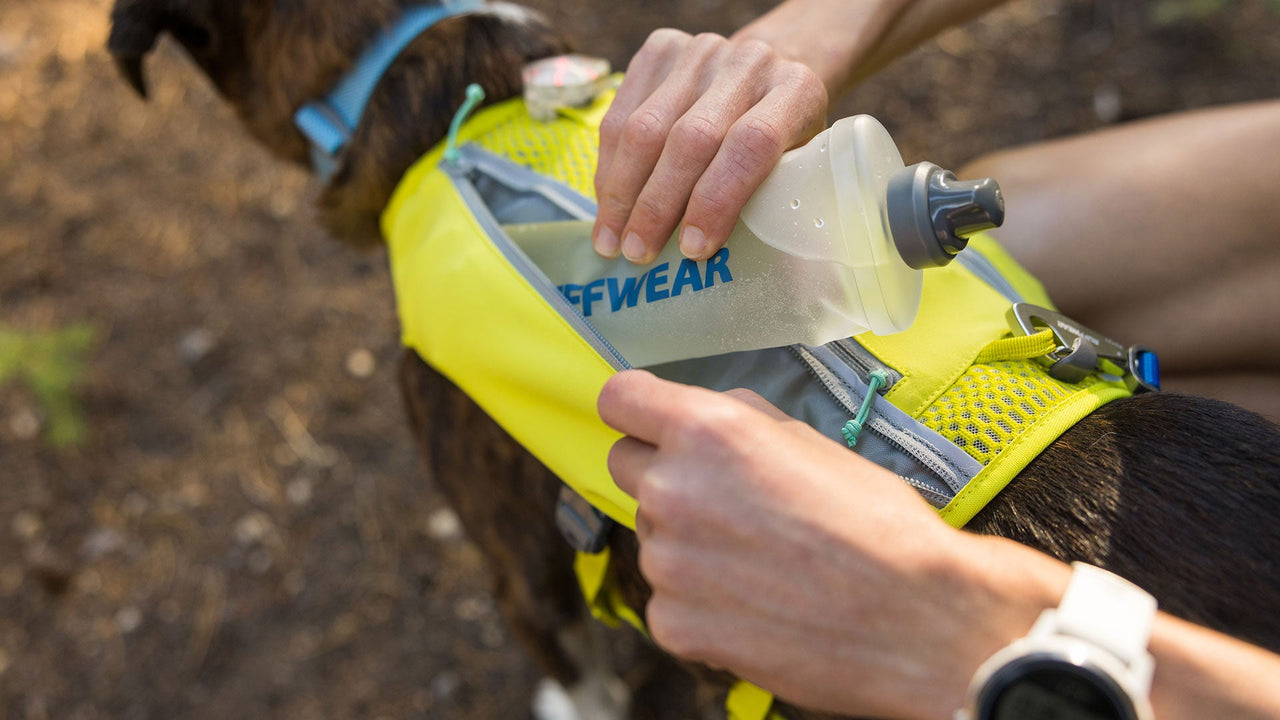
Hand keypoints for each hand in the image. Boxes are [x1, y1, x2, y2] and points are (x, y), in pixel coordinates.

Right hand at [592, 29, 826, 263]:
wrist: (772, 72)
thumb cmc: (787, 139)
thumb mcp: (798, 165)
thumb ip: (769, 198)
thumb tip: (717, 264)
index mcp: (797, 91)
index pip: (750, 144)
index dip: (717, 199)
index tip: (692, 249)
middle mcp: (749, 62)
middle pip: (690, 137)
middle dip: (656, 205)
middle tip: (637, 254)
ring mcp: (702, 50)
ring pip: (645, 126)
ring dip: (621, 191)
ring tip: (611, 239)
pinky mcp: (662, 48)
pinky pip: (620, 111)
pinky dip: (608, 165)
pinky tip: (606, 202)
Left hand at [597, 370, 1066, 718]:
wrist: (916, 618)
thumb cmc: (876, 522)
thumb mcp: (810, 440)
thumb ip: (738, 423)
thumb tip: (698, 420)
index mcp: (705, 432)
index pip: (619, 399)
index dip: (637, 409)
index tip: (649, 421)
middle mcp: (671, 490)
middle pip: (626, 466)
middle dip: (663, 474)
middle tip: (723, 499)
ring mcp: (666, 561)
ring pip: (653, 535)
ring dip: (688, 542)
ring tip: (760, 561)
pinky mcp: (673, 622)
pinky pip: (668, 597)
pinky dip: (699, 601)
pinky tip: (756, 604)